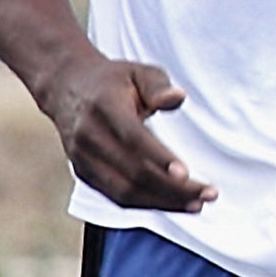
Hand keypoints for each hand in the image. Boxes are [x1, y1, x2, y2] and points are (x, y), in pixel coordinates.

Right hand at [41, 52, 214, 210]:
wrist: (66, 88)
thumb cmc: (113, 81)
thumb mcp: (138, 72)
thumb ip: (158, 85)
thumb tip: (178, 97)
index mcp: (103, 107)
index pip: (132, 138)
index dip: (159, 158)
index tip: (187, 174)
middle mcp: (88, 135)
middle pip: (132, 172)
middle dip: (173, 188)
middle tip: (209, 193)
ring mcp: (82, 157)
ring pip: (124, 191)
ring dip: (163, 202)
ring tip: (197, 204)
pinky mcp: (83, 172)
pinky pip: (116, 197)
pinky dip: (147, 204)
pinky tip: (174, 204)